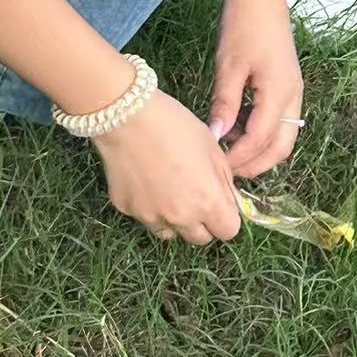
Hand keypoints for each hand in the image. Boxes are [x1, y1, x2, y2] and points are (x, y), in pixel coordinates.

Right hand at [92, 90, 241, 244]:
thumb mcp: (212, 147)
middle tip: (196, 193)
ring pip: (172, 233)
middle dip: (203, 221)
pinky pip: (146, 217)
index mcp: (207, 201)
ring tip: (170, 188)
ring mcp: (151, 217)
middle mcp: (180, 218)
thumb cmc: (176, 126)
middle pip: (201, 238)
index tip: (221, 201)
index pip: (228, 231)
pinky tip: (146, 179)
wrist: (129, 117)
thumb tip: (229, 199)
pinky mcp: (127, 211)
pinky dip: (150, 206)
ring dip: (176, 219)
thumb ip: (224, 180)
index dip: (227, 216)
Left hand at [209, 0, 303, 176]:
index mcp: (279, 93)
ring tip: (227, 154)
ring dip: (259, 150)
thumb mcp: (229, 66)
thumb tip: (214, 138)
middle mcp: (293, 96)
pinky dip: (261, 133)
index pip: (260, 141)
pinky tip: (236, 129)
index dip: (238, 158)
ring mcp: (293, 90)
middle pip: (281, 147)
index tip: (214, 169)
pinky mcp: (287, 84)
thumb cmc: (243, 24)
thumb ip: (225, 104)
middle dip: (255, 165)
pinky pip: (280, 120)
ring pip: (283, 136)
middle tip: (225, 172)